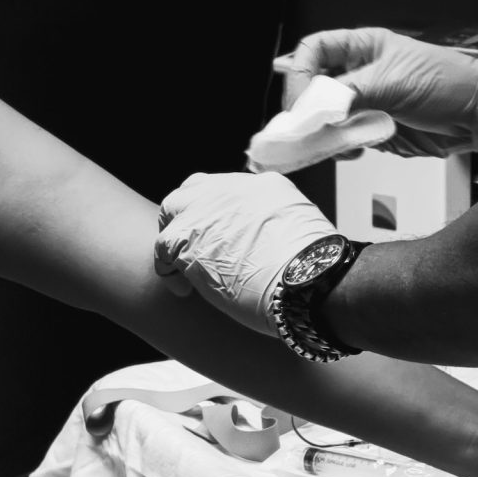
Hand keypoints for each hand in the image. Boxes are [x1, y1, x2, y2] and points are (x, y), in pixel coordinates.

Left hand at [155, 172, 335, 335]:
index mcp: (264, 187)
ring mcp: (207, 209)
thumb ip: (280, 227)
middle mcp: (232, 189)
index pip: (227, 191)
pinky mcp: (187, 236)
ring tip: (182, 268)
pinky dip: (168, 270)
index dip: (218, 214)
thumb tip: (273, 245)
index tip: (222, 237)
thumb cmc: (316, 271)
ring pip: (172, 210)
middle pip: (194, 189)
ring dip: (174, 238)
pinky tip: (183, 290)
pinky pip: (162, 247)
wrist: (309, 280)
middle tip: (192, 246)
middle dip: (189, 215)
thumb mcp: (304, 232)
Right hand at [284, 27, 477, 157]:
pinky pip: (340, 141)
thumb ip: (350, 93)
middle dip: (307, 110)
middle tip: (307, 127)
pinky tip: (352, 149)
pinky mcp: (370, 130)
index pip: (313, 52)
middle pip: (312, 89)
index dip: (300, 74)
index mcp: (362, 48)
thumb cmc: (448, 83)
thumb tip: (315, 108)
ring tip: (332, 141)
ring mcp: (363, 104)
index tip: (301, 101)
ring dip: (321, 134)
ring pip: (322, 119)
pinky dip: (338, 149)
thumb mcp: (394, 81)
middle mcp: (357, 75)